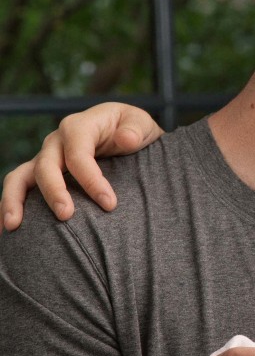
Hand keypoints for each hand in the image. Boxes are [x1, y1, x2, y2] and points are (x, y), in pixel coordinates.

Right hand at [1, 102, 162, 229]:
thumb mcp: (141, 124)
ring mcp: (45, 158)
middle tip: (66, 216)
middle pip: (46, 166)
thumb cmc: (132, 130)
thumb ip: (136, 130)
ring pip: (20, 177)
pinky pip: (19, 188)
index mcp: (79, 126)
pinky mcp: (41, 174)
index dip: (91, 180)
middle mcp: (56, 141)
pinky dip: (10, 206)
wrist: (124, 134)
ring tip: (14, 227)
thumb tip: (126, 139)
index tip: (110, 204)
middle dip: (54, 192)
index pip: (78, 155)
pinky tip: (6, 231)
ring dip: (14, 201)